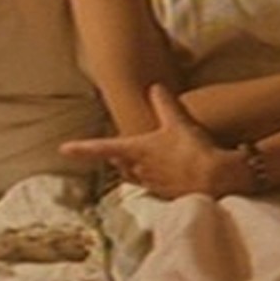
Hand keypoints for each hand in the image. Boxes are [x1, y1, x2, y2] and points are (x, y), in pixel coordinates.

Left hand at [61, 84, 239, 198]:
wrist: (215, 179)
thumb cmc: (192, 149)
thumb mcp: (178, 122)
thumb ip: (164, 104)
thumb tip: (155, 87)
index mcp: (136, 150)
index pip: (102, 148)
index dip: (81, 148)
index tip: (64, 149)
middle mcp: (138, 168)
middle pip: (119, 164)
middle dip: (118, 157)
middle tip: (119, 151)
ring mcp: (151, 183)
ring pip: (134, 175)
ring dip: (135, 168)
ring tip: (144, 160)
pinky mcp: (166, 193)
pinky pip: (152, 185)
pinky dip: (155, 177)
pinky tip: (167, 173)